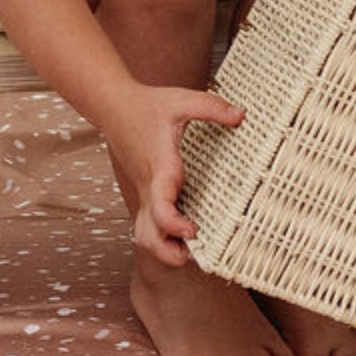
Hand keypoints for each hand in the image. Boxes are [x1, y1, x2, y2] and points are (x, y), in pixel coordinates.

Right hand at [103, 83, 245, 265]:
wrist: (115, 107)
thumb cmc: (148, 105)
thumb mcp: (183, 100)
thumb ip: (211, 107)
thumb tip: (241, 116)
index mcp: (160, 169)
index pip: (160, 207)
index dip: (173, 224)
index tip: (192, 232)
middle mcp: (150, 187)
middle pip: (148, 234)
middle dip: (166, 252)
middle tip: (191, 255)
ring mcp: (145, 192)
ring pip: (144, 232)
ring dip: (161, 248)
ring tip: (187, 253)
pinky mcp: (145, 190)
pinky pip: (148, 221)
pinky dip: (160, 235)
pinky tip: (182, 236)